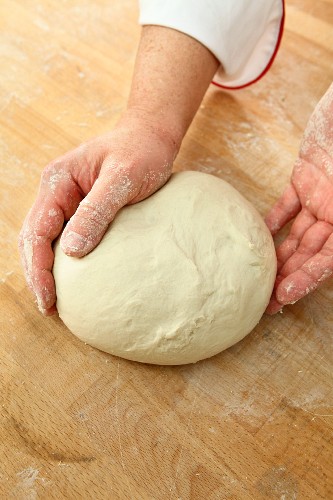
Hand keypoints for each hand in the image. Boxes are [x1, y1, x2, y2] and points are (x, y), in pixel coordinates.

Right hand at [19, 113, 177, 314]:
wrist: (152, 136)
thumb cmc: (141, 151)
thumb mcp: (122, 179)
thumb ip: (96, 211)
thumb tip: (72, 252)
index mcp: (58, 182)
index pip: (37, 231)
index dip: (38, 267)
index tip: (48, 297)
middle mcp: (56, 192)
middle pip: (34, 238)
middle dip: (37, 274)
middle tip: (49, 306)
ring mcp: (68, 200)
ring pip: (46, 240)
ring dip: (47, 270)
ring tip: (54, 300)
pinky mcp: (83, 208)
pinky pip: (66, 236)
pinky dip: (64, 260)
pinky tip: (73, 279)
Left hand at [265, 84, 332, 313]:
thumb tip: (329, 240)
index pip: (328, 259)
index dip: (307, 279)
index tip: (283, 296)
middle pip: (310, 253)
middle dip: (288, 277)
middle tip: (264, 299)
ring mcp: (321, 197)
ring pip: (297, 235)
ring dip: (279, 256)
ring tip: (257, 277)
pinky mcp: (305, 179)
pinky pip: (287, 207)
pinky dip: (273, 222)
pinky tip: (258, 237)